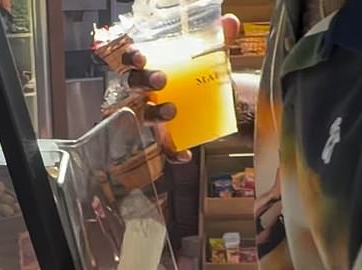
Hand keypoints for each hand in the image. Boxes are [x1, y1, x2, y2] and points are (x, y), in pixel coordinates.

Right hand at [124, 14, 240, 161]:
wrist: (210, 101)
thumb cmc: (197, 76)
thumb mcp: (207, 55)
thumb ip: (217, 39)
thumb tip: (230, 23)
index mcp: (150, 66)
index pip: (131, 58)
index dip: (132, 57)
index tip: (142, 57)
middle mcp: (145, 91)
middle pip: (134, 85)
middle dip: (144, 81)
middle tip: (161, 80)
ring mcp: (152, 114)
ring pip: (144, 116)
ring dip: (155, 114)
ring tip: (171, 111)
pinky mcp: (163, 136)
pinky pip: (163, 147)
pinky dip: (172, 152)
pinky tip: (185, 155)